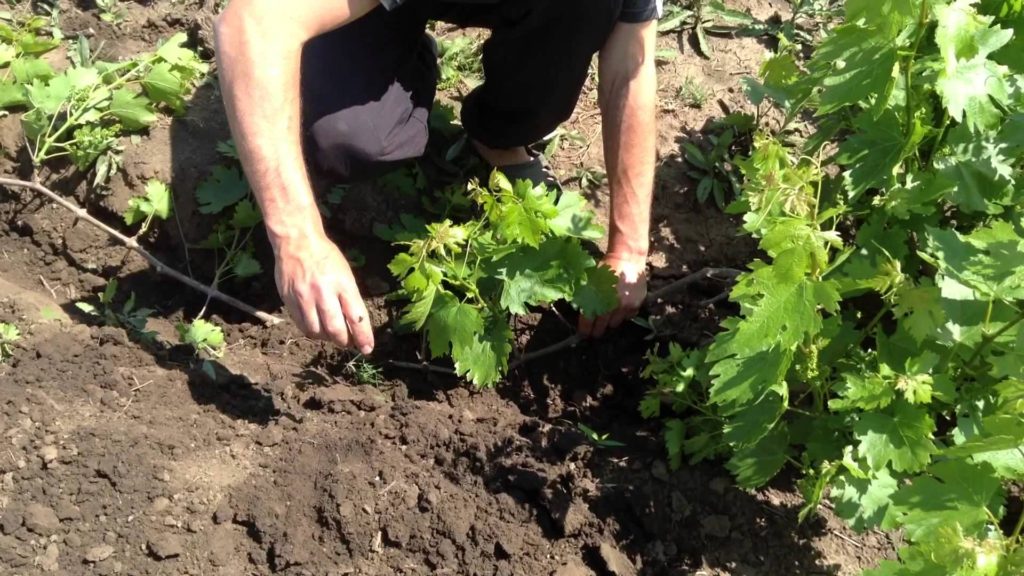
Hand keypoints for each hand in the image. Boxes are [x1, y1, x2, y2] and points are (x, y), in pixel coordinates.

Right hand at [273, 232, 373, 353]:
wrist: (297, 241)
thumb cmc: (326, 257)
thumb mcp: (345, 273)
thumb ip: (350, 298)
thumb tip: (355, 324)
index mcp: (343, 283)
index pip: (357, 317)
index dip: (363, 337)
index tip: (367, 348)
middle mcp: (324, 292)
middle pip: (336, 329)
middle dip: (344, 341)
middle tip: (347, 342)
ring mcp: (304, 297)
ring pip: (317, 331)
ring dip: (326, 338)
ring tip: (330, 334)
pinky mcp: (289, 300)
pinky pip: (301, 325)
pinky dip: (311, 331)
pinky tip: (316, 327)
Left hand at [578, 254, 647, 337]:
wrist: (628, 258)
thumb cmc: (607, 267)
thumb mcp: (592, 279)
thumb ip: (585, 295)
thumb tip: (579, 310)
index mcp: (598, 299)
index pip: (588, 321)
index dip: (585, 330)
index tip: (583, 334)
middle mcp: (612, 306)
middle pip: (602, 327)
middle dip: (597, 330)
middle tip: (594, 331)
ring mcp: (625, 306)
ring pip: (615, 324)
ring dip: (610, 322)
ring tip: (608, 316)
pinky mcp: (636, 304)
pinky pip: (628, 317)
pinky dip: (623, 315)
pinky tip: (621, 306)